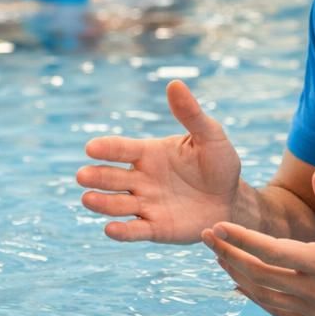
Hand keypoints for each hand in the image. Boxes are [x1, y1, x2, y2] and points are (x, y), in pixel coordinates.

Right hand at [77, 80, 241, 242]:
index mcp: (148, 153)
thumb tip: (175, 84)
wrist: (232, 200)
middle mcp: (141, 179)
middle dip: (97, 177)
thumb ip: (191, 114)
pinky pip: (135, 230)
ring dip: (102, 203)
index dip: (106, 148)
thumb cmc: (219, 163)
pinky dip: (122, 231)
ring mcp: (146, 204)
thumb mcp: (210, 136)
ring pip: (117, 204)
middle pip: (112, 178)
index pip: (122, 149)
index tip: (91, 148)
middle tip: (82, 176)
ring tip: (87, 199)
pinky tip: (111, 229)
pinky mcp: (156, 228)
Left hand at [202, 169, 314, 315]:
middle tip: (207, 239)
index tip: (217, 226)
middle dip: (229, 255)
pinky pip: (278, 311)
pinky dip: (256, 297)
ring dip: (237, 276)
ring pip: (264, 296)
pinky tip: (241, 285)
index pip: (273, 251)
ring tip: (219, 257)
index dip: (241, 239)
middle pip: (259, 276)